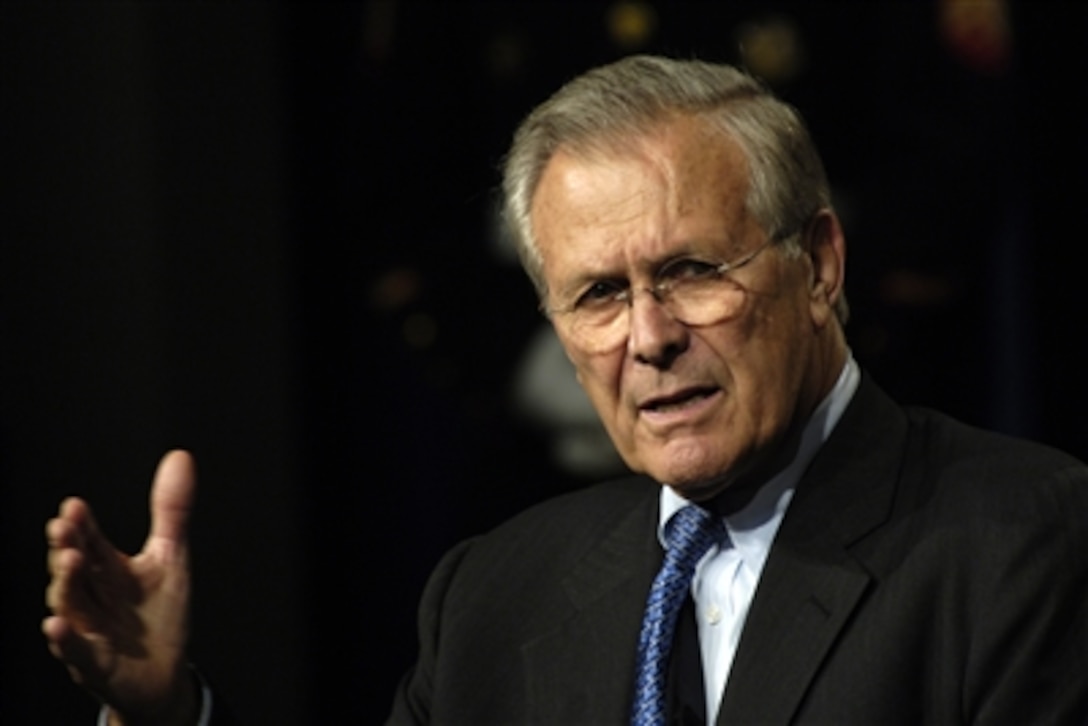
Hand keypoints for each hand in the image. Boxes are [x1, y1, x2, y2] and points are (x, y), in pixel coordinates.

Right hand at [43, 450, 199, 725]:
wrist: (162, 674)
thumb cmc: (158, 614)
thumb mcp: (170, 556)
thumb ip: (171, 509)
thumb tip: (180, 456)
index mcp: (108, 568)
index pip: (90, 539)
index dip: (82, 524)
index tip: (74, 505)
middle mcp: (92, 595)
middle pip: (74, 567)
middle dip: (67, 546)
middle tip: (63, 526)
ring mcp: (88, 628)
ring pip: (70, 603)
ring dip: (65, 583)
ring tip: (69, 559)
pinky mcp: (93, 663)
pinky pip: (76, 651)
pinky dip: (66, 639)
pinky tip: (56, 625)